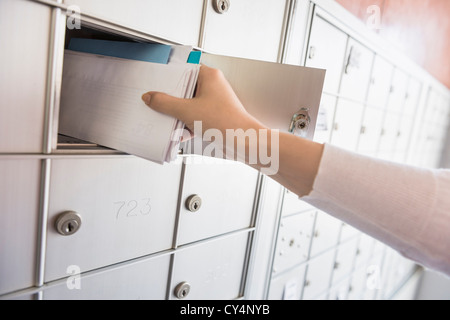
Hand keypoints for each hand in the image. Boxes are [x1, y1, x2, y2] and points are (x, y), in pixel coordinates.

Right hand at [141, 65, 266, 134]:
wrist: (242, 141)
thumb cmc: (224, 121)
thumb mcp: (187, 110)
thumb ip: (165, 103)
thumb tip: (151, 97)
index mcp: (209, 76)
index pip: (184, 69)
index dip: (169, 76)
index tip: (156, 82)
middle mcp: (213, 86)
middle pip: (185, 88)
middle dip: (171, 98)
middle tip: (157, 102)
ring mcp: (214, 101)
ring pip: (189, 103)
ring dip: (178, 113)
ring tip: (166, 119)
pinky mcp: (214, 115)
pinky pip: (195, 115)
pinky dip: (187, 123)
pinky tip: (179, 132)